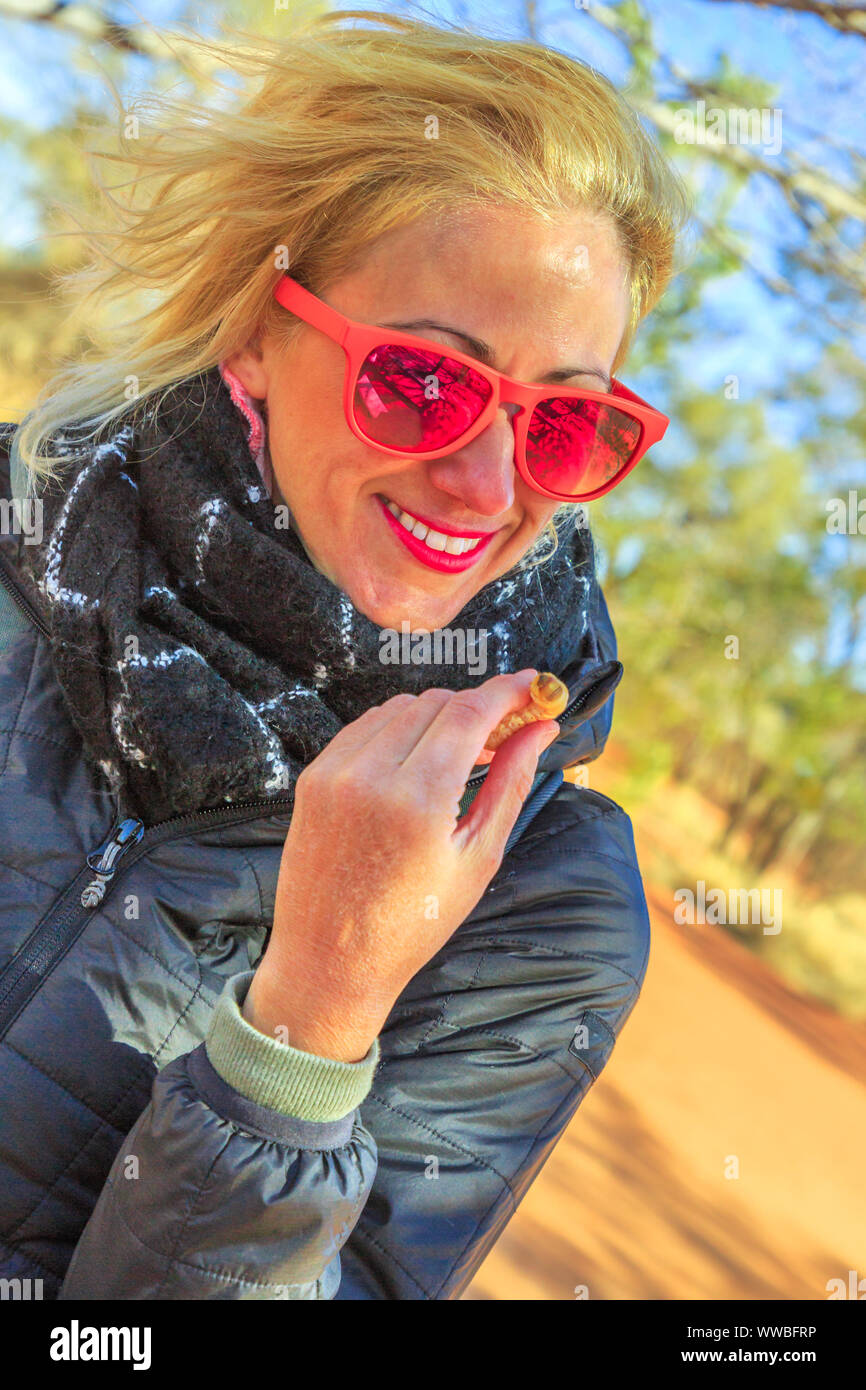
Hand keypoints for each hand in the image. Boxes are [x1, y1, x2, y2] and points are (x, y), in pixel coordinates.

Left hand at [243, 670, 559, 1060]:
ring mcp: (334, 773)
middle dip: (476, 708)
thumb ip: (511, 783)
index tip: (534, 684)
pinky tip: (416, 761)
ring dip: (437, 717)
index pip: (469, 712)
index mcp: (417, 799)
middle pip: (436, 703)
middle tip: (503, 735)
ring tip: (461, 754)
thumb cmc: (412, 924)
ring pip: (399, 708)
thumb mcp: (477, 858)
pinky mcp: (313, 777)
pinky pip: (364, 727)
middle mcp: (370, 775)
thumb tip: (541, 730)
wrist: (329, 962)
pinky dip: (397, 730)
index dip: (507, 691)